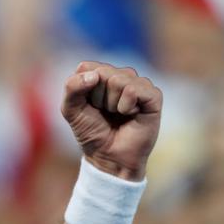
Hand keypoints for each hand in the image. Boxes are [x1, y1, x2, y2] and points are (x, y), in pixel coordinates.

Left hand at [60, 61, 161, 179]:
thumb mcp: (71, 109)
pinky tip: (130, 114)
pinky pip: (134, 90)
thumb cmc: (90, 131)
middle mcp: (120, 75)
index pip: (86, 67)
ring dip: (112, 103)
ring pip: (118, 80)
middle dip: (97, 98)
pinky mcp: (153, 96)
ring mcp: (138, 84)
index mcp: (100, 74)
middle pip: (102, 73)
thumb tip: (95, 75)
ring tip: (117, 114)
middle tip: (104, 112)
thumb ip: (72, 87)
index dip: (82, 89)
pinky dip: (126, 106)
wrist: (108, 156)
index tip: (88, 105)